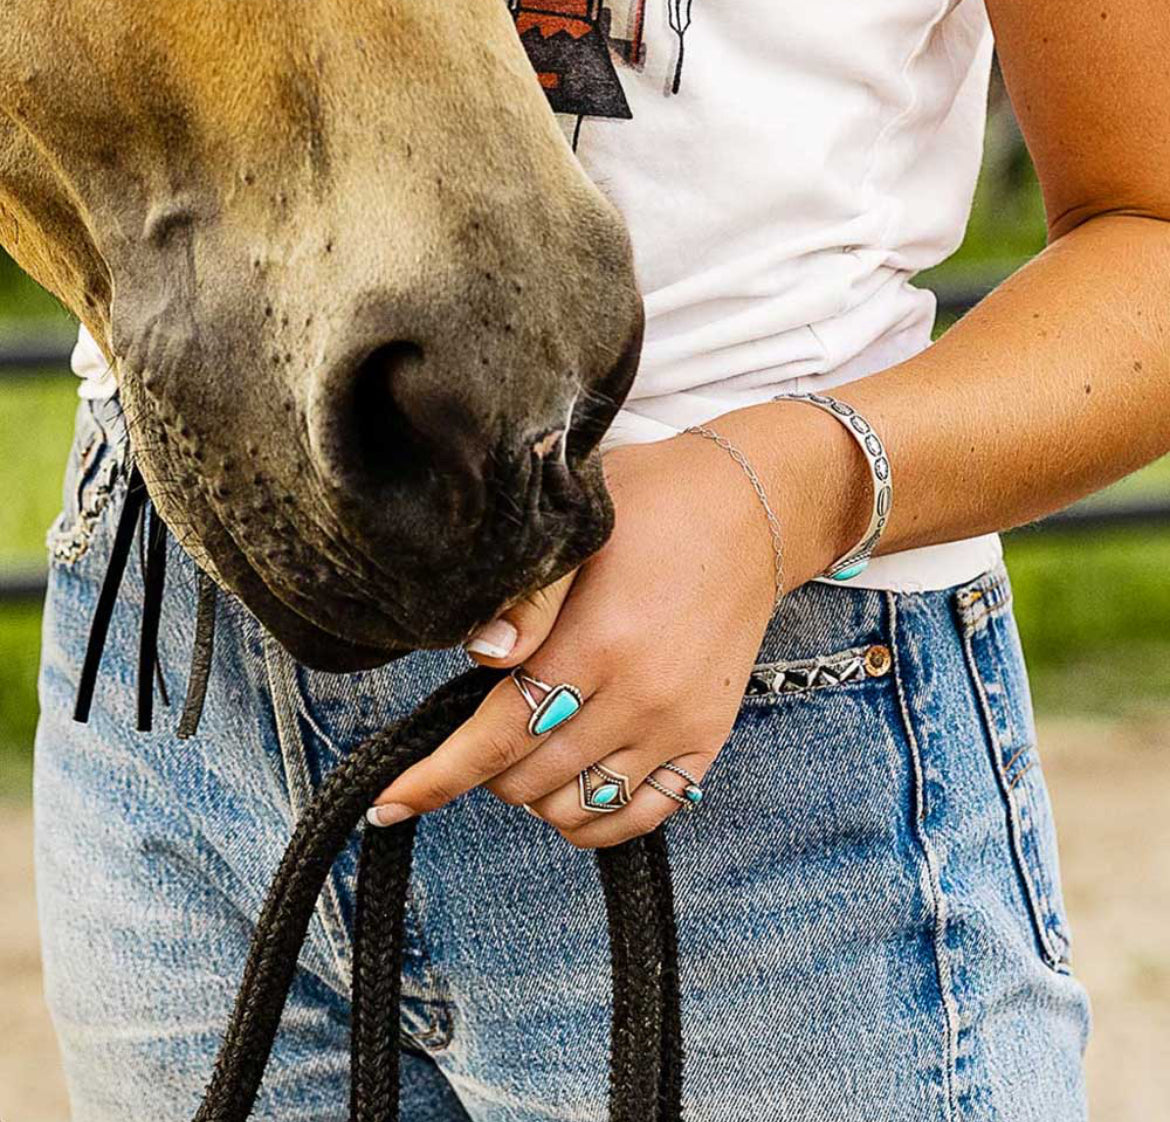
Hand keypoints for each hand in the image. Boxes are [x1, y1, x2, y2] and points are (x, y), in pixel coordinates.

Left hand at [366, 410, 851, 847]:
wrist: (748, 513)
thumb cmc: (650, 510)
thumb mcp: (576, 531)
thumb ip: (525, 601)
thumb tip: (480, 660)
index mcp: (596, 643)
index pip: (497, 737)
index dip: (437, 778)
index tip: (392, 803)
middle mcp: (640, 698)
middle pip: (529, 781)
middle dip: (486, 769)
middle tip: (483, 729)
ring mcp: (678, 725)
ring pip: (579, 810)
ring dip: (536, 795)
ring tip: (528, 751)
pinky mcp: (707, 738)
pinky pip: (643, 816)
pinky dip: (596, 818)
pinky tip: (574, 786)